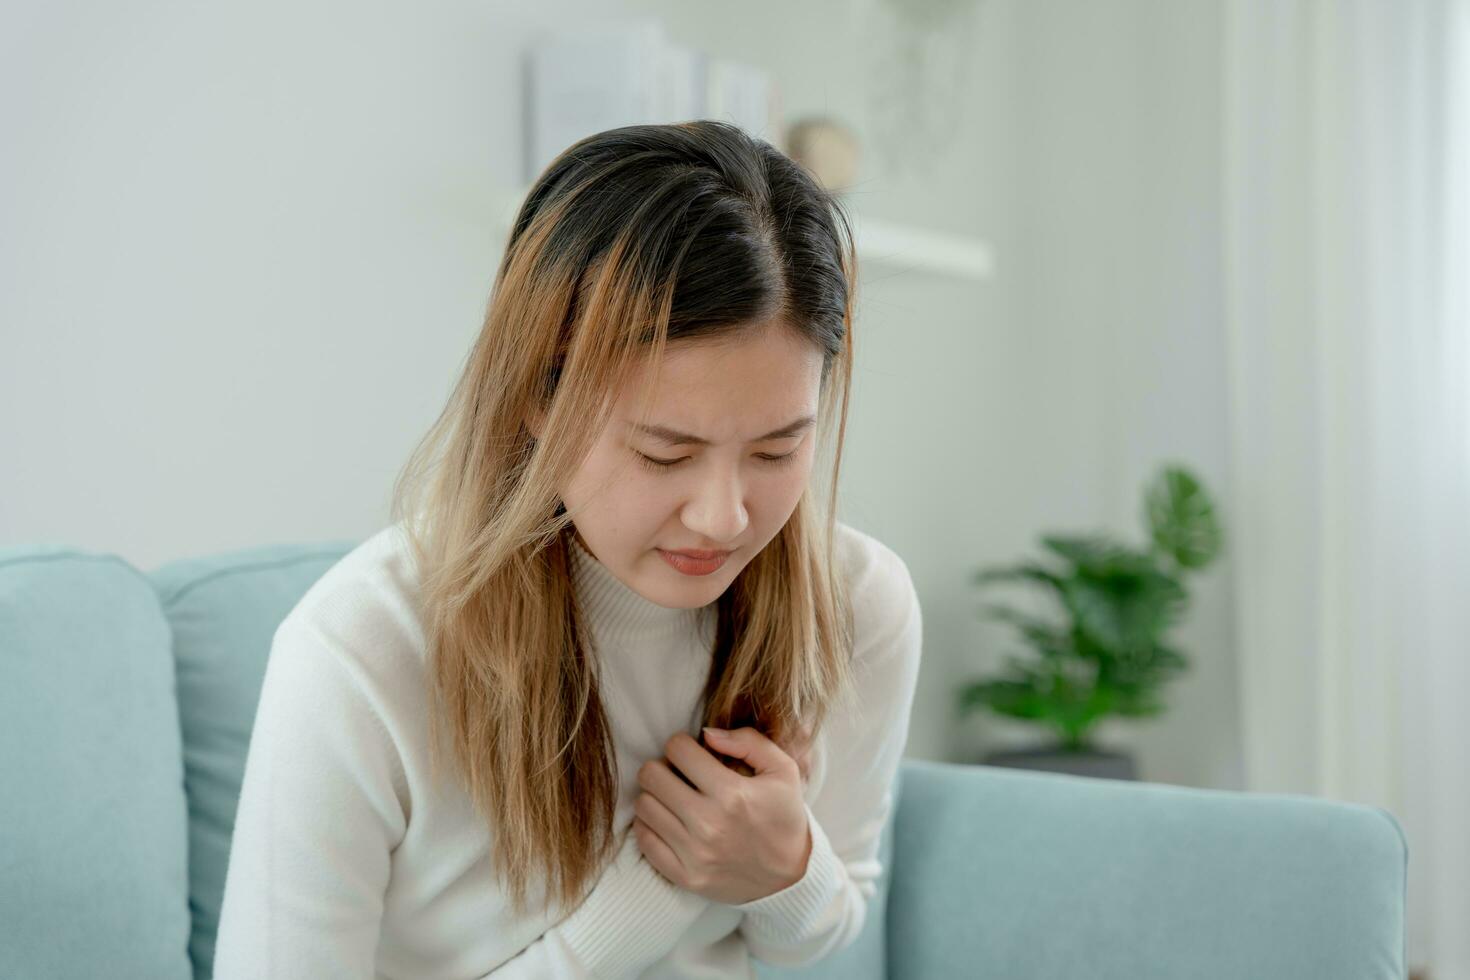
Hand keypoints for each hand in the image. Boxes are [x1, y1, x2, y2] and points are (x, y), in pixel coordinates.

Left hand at [632, 726, 812, 905]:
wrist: (792, 878)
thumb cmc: (785, 817)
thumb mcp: (783, 770)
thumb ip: (748, 741)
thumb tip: (706, 734)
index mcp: (732, 793)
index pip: (677, 750)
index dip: (681, 744)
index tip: (690, 753)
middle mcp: (709, 824)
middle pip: (651, 776)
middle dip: (662, 767)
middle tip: (676, 774)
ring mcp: (694, 854)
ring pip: (644, 806)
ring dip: (655, 796)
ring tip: (673, 798)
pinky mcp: (685, 876)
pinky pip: (644, 841)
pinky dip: (650, 826)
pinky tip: (668, 821)